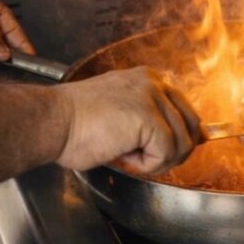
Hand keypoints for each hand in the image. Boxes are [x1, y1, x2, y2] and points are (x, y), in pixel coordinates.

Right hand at [55, 67, 201, 175]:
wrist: (52, 121)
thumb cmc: (76, 122)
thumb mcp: (121, 112)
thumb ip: (153, 119)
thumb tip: (190, 140)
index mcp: (147, 78)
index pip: (185, 112)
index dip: (174, 139)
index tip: (151, 149)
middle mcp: (153, 82)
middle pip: (191, 128)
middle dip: (172, 152)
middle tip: (141, 158)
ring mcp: (151, 97)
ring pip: (181, 144)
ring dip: (155, 159)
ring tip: (125, 153)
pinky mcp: (147, 117)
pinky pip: (165, 154)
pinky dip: (146, 165)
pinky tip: (122, 155)